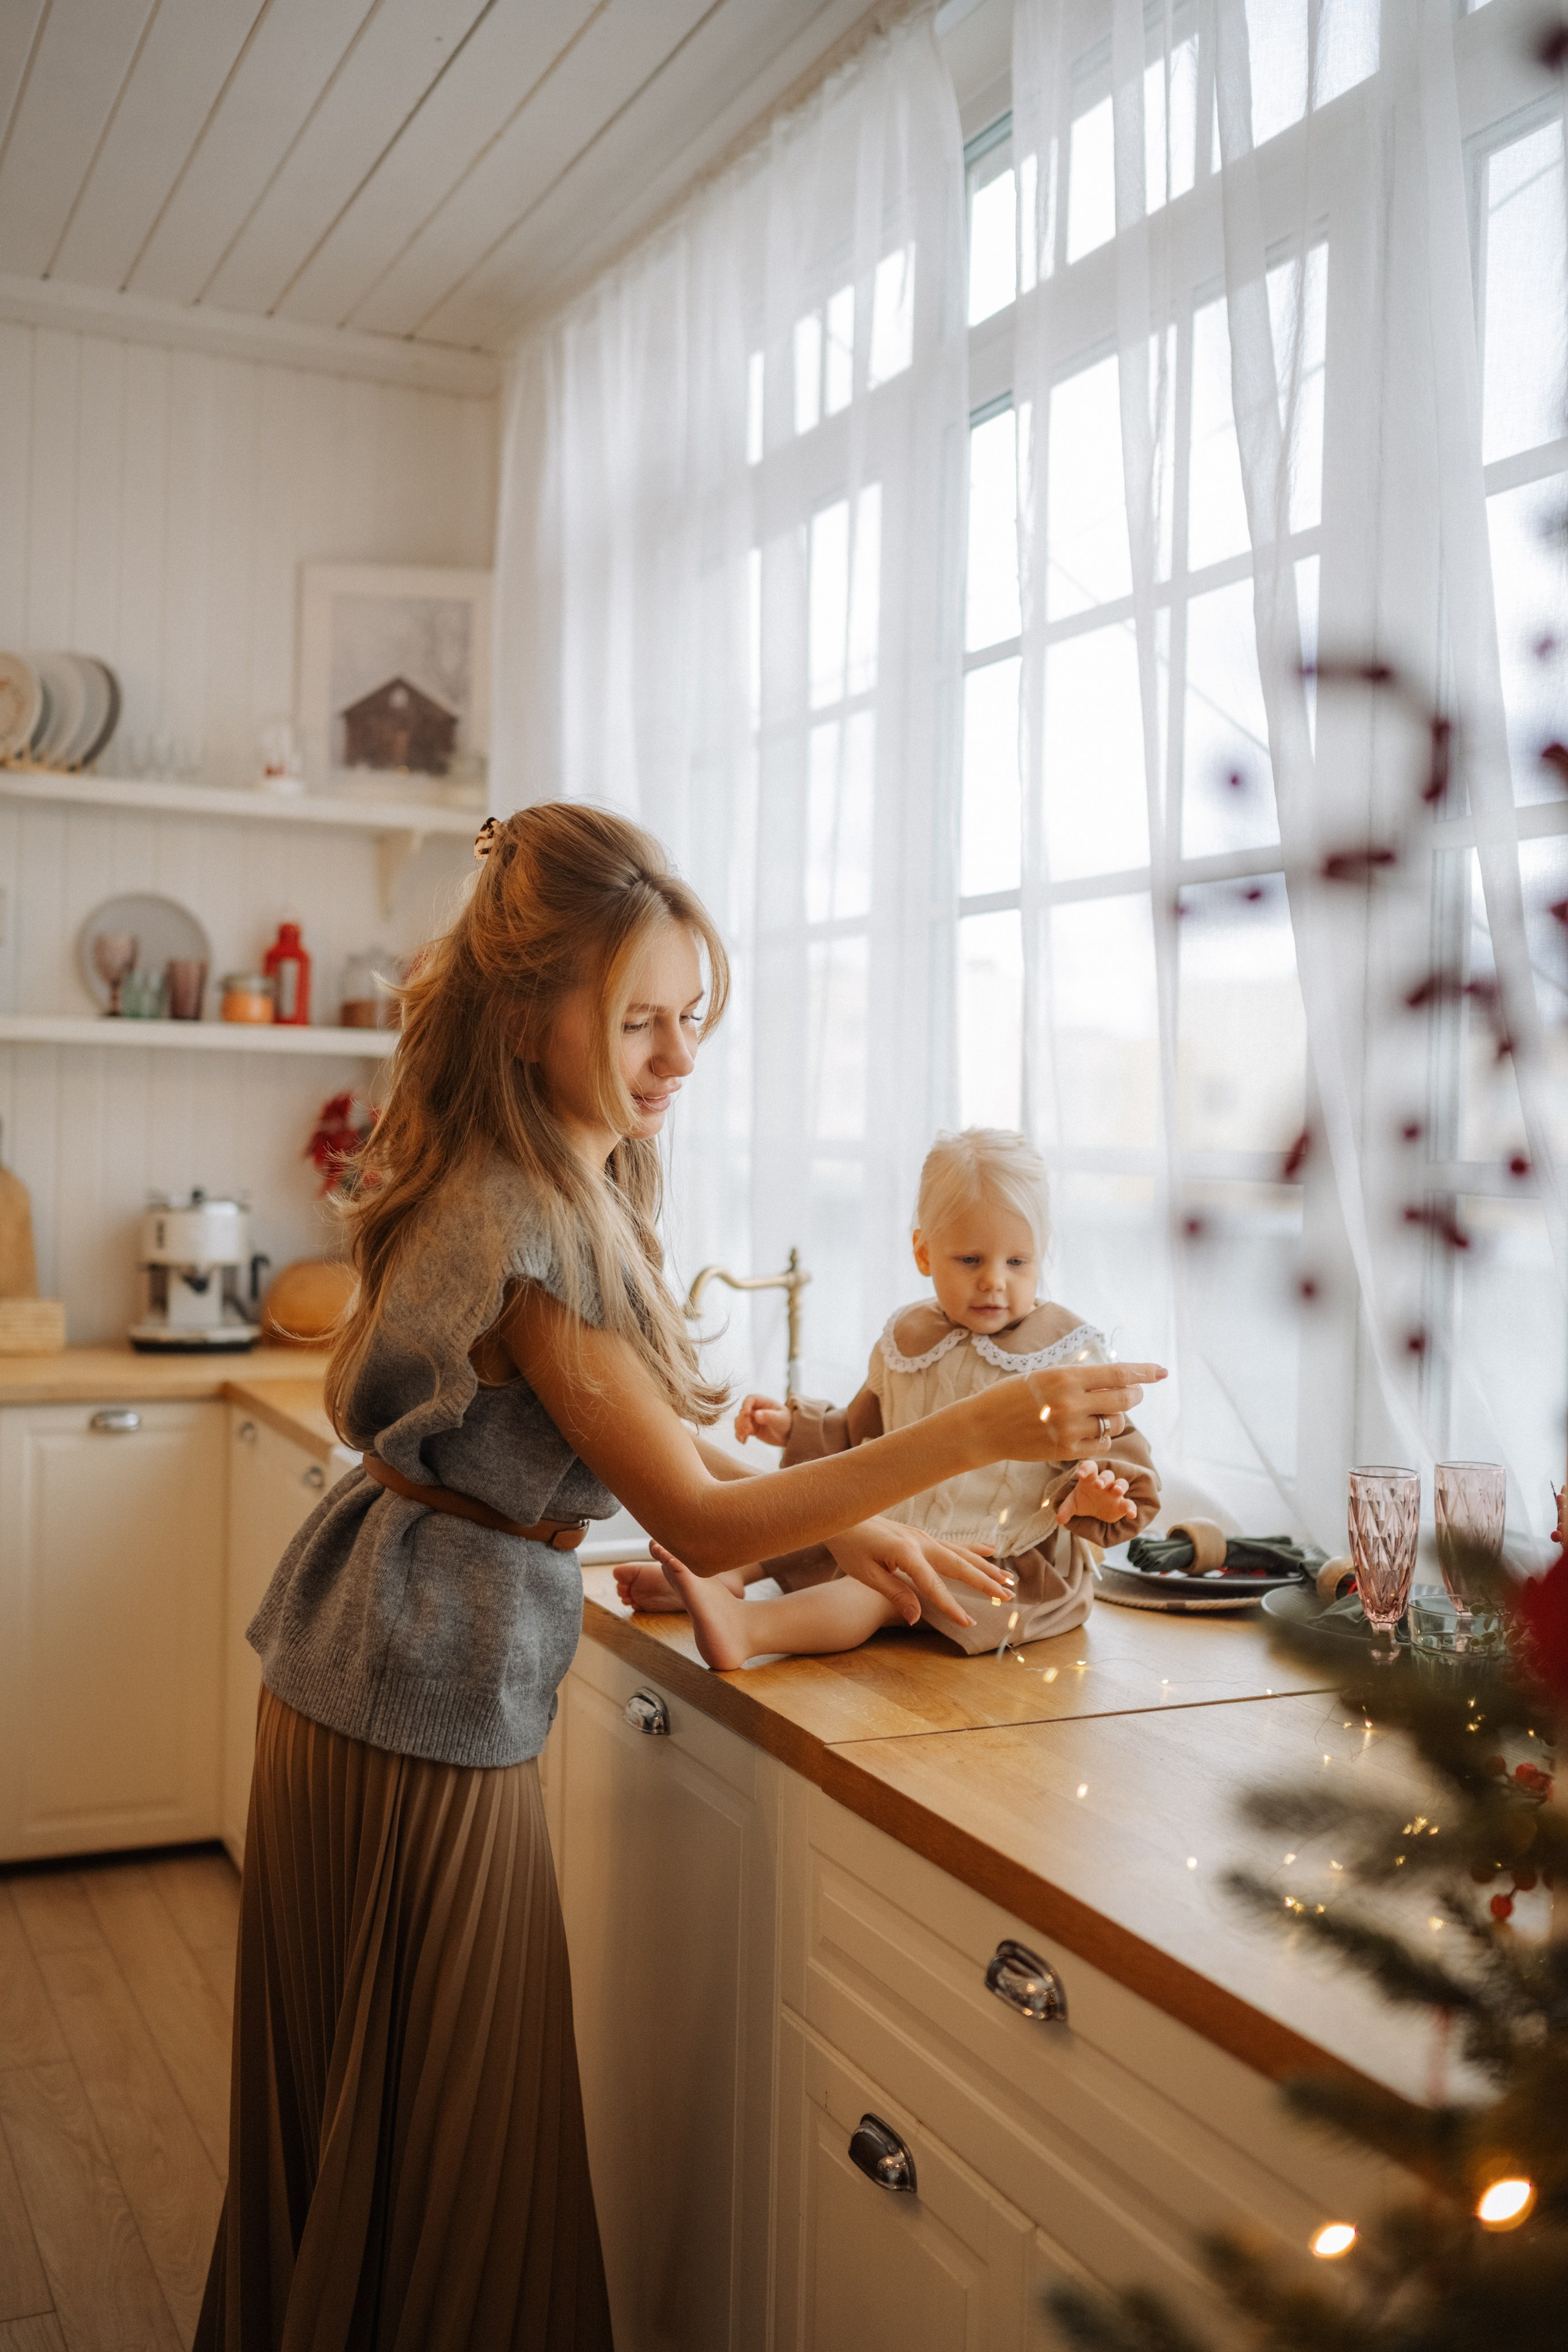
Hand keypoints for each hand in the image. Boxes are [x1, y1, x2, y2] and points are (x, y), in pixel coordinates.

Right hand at [734, 1392, 793, 1445]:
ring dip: (739, 1428)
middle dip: (743, 1421)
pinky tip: (743, 1441)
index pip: (750, 1399)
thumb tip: (756, 1415)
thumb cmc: (787, 1423)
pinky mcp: (751, 1428)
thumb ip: (769, 1416)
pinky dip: (739, 1435)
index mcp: (764, 1402)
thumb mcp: (780, 1419)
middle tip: (750, 1431)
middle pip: (743, 1411)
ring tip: (745, 1437)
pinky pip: (741, 1430)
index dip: (746, 1406)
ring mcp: (752, 1419)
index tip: (746, 1415)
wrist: (790, 1436)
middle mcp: (756, 1409)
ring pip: (739, 1421)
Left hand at [826, 1518, 1016, 1630]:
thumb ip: (894, 1593)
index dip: (952, 1606)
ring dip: (986, 1567)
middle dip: (984, 1582)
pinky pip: (954, 1544)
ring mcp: (924, 1537)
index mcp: (905, 1553)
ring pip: (962, 1554)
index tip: (969, 1622)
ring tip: (1009, 1580)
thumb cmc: (850, 1546)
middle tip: (1007, 1597)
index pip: (933, 1585)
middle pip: (958, 1566)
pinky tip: (992, 1549)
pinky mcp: (922, 1537)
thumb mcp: (865, 1573)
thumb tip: (917, 1617)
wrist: (843, 1516)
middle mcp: (920, 1542)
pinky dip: (974, 1548)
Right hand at [981, 1362, 1164, 1463]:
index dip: (1143, 1372)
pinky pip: (1101, 1445)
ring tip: (1101, 1414)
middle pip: (1124, 1400)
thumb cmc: (1012, 1395)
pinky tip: (1091, 1431)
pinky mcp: (1066, 1451)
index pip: (1117, 1373)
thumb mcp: (1044, 1375)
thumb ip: (1077, 1378)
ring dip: (1115, 1418)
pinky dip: (1103, 1437)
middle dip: (1134, 1396)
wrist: (984, 1427)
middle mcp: (1071, 1403)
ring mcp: (1070, 1429)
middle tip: (1132, 1394)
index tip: (1161, 1371)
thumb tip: (1114, 1379)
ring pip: (1114, 1424)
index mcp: (1066, 1377)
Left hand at [1057, 1460, 1135, 1527]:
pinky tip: (1131, 1514)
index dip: (1086, 1468)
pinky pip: (1129, 1503)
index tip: (1080, 1474)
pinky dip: (1131, 1508)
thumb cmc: (1084, 1500)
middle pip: (1107, 1475)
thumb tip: (1059, 1519)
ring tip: (1117, 1491)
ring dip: (1120, 1486)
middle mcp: (1104, 1483)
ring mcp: (1115, 1492)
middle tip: (1099, 1484)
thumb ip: (1066, 1509)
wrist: (1095, 1511)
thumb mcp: (1073, 1504)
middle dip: (1104, 1478)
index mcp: (1091, 1479)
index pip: (1090, 1468)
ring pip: (1121, 1483)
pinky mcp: (1122, 1504)